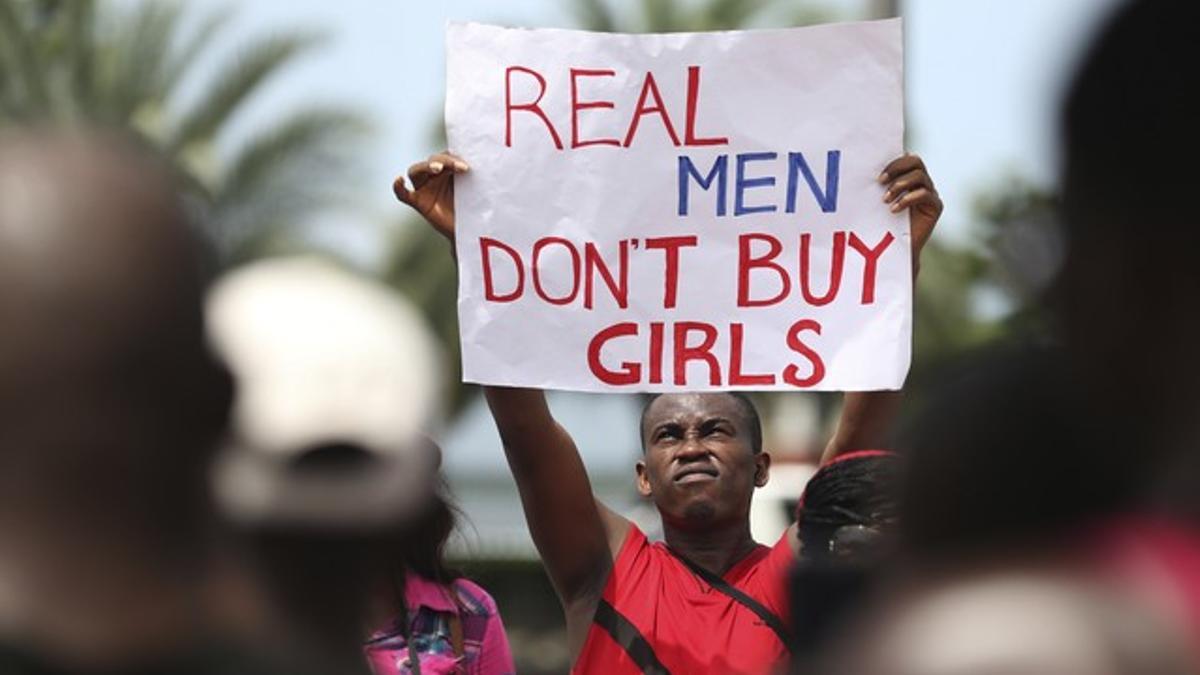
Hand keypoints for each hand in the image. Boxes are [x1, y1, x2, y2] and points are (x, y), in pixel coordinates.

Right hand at [393, 152, 469, 241]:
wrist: (470, 230)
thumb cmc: (474, 207)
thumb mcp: (476, 190)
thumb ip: (475, 177)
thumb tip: (486, 161)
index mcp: (449, 170)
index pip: (446, 156)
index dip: (455, 158)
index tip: (468, 166)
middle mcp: (435, 176)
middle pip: (432, 160)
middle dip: (444, 161)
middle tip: (459, 167)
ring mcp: (425, 188)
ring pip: (416, 171)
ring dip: (426, 167)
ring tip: (438, 168)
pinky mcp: (419, 203)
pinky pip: (403, 194)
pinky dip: (398, 187)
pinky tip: (399, 180)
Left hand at [879, 153, 941, 274]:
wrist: (895, 250)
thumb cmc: (882, 223)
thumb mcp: (877, 202)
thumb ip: (878, 186)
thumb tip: (861, 169)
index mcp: (909, 177)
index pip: (906, 158)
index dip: (893, 161)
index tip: (877, 173)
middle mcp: (922, 182)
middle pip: (916, 161)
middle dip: (896, 168)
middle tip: (880, 181)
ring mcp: (930, 193)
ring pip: (919, 176)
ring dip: (899, 185)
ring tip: (885, 200)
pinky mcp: (936, 206)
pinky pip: (925, 194)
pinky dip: (907, 199)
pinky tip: (894, 210)